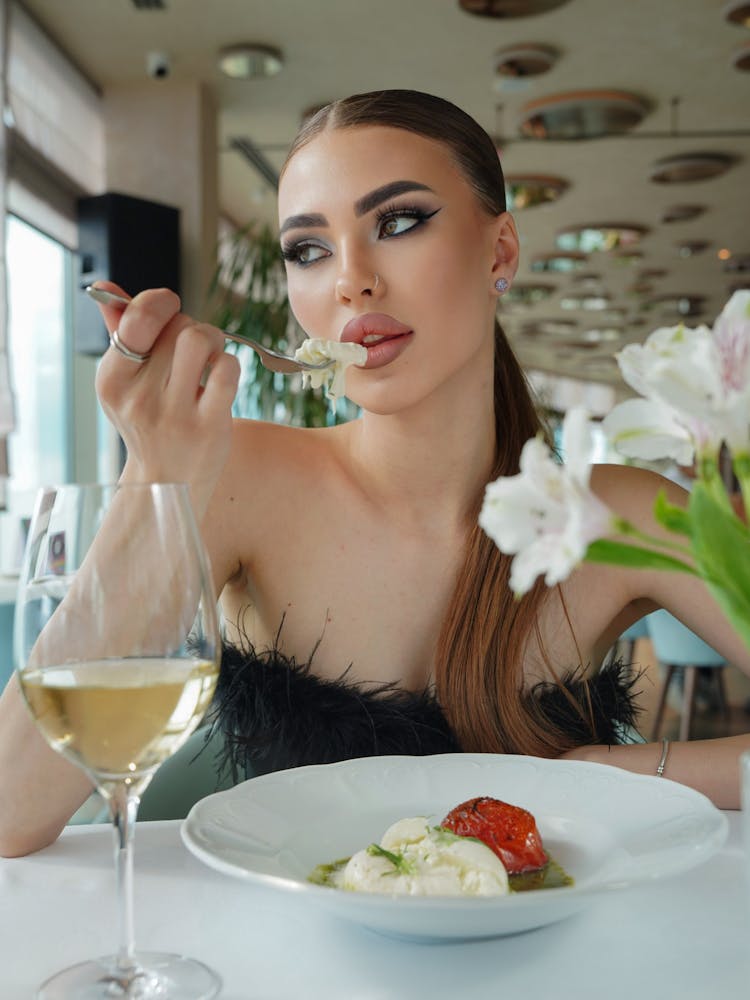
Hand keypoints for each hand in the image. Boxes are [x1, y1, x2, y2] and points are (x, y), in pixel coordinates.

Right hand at [93, 282, 240, 514]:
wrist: (166, 483)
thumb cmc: (149, 423)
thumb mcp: (125, 383)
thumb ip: (118, 333)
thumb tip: (105, 289)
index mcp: (112, 380)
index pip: (138, 318)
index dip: (161, 302)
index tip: (170, 310)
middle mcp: (139, 397)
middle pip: (177, 325)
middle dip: (191, 326)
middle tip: (191, 349)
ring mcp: (174, 414)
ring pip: (201, 339)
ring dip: (213, 339)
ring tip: (208, 359)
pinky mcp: (208, 426)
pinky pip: (227, 368)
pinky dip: (229, 365)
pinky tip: (219, 380)